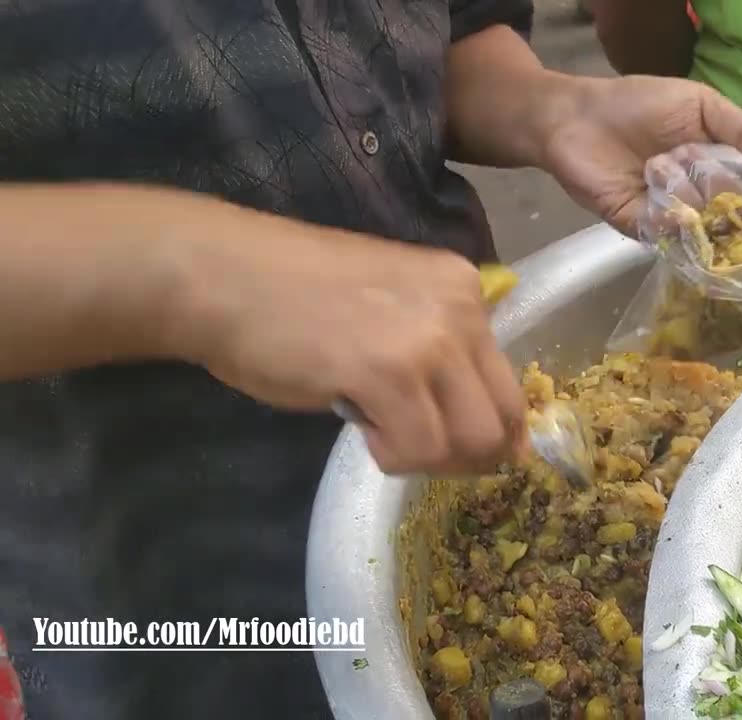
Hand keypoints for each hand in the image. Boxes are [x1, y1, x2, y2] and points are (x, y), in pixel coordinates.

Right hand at [174, 203, 528, 474]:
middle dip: (468, 456)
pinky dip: (393, 457)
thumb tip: (477, 425)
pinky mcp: (388, 373)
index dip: (495, 433)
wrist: (222, 277)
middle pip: (501, 418)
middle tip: (420, 457)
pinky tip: (363, 430)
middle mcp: (460, 309)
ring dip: (426, 458)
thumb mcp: (393, 306)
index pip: (509, 382)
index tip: (467, 455)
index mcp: (465, 289)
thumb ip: (439, 351)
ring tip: (381, 434)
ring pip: (468, 441)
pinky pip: (420, 448)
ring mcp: (428, 340)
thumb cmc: (292, 295)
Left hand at [537, 75, 741, 237]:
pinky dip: (669, 215)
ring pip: (707, 224)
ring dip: (691, 193)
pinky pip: (670, 235)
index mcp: (724, 165)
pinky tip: (655, 182)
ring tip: (662, 161)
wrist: (574, 119)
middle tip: (709, 169)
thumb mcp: (701, 105)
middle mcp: (705, 197)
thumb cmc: (639, 104)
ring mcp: (675, 217)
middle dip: (733, 194)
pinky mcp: (644, 230)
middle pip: (739, 210)